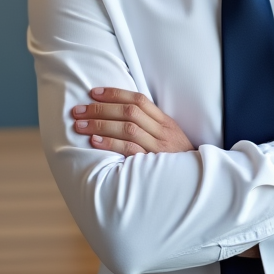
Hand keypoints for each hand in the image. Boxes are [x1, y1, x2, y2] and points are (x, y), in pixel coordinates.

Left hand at [73, 87, 194, 156]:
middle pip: (129, 112)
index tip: (93, 93)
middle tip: (78, 111)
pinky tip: (94, 142)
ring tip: (80, 125)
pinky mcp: (153, 165)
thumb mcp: (168, 136)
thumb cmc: (176, 157)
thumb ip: (149, 124)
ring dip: (100, 125)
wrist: (196, 180)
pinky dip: (111, 144)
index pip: (138, 99)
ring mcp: (158, 147)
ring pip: (127, 128)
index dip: (114, 94)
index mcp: (164, 121)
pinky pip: (130, 150)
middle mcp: (162, 131)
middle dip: (100, 109)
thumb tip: (119, 112)